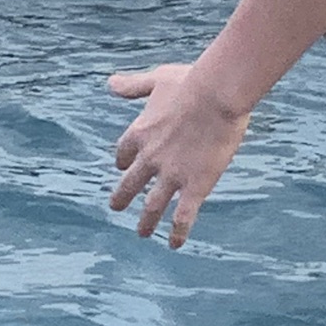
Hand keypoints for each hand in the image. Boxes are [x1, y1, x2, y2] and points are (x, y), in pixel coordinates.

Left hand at [107, 63, 250, 248]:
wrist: (215, 95)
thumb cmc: (190, 82)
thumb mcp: (157, 80)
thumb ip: (133, 86)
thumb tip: (110, 83)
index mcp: (139, 133)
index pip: (124, 154)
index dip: (123, 162)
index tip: (123, 167)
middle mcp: (150, 159)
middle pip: (130, 184)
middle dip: (122, 197)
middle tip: (116, 208)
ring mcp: (171, 175)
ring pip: (153, 206)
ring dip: (146, 221)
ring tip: (142, 233)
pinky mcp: (195, 187)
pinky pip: (183, 217)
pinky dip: (177, 233)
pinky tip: (174, 245)